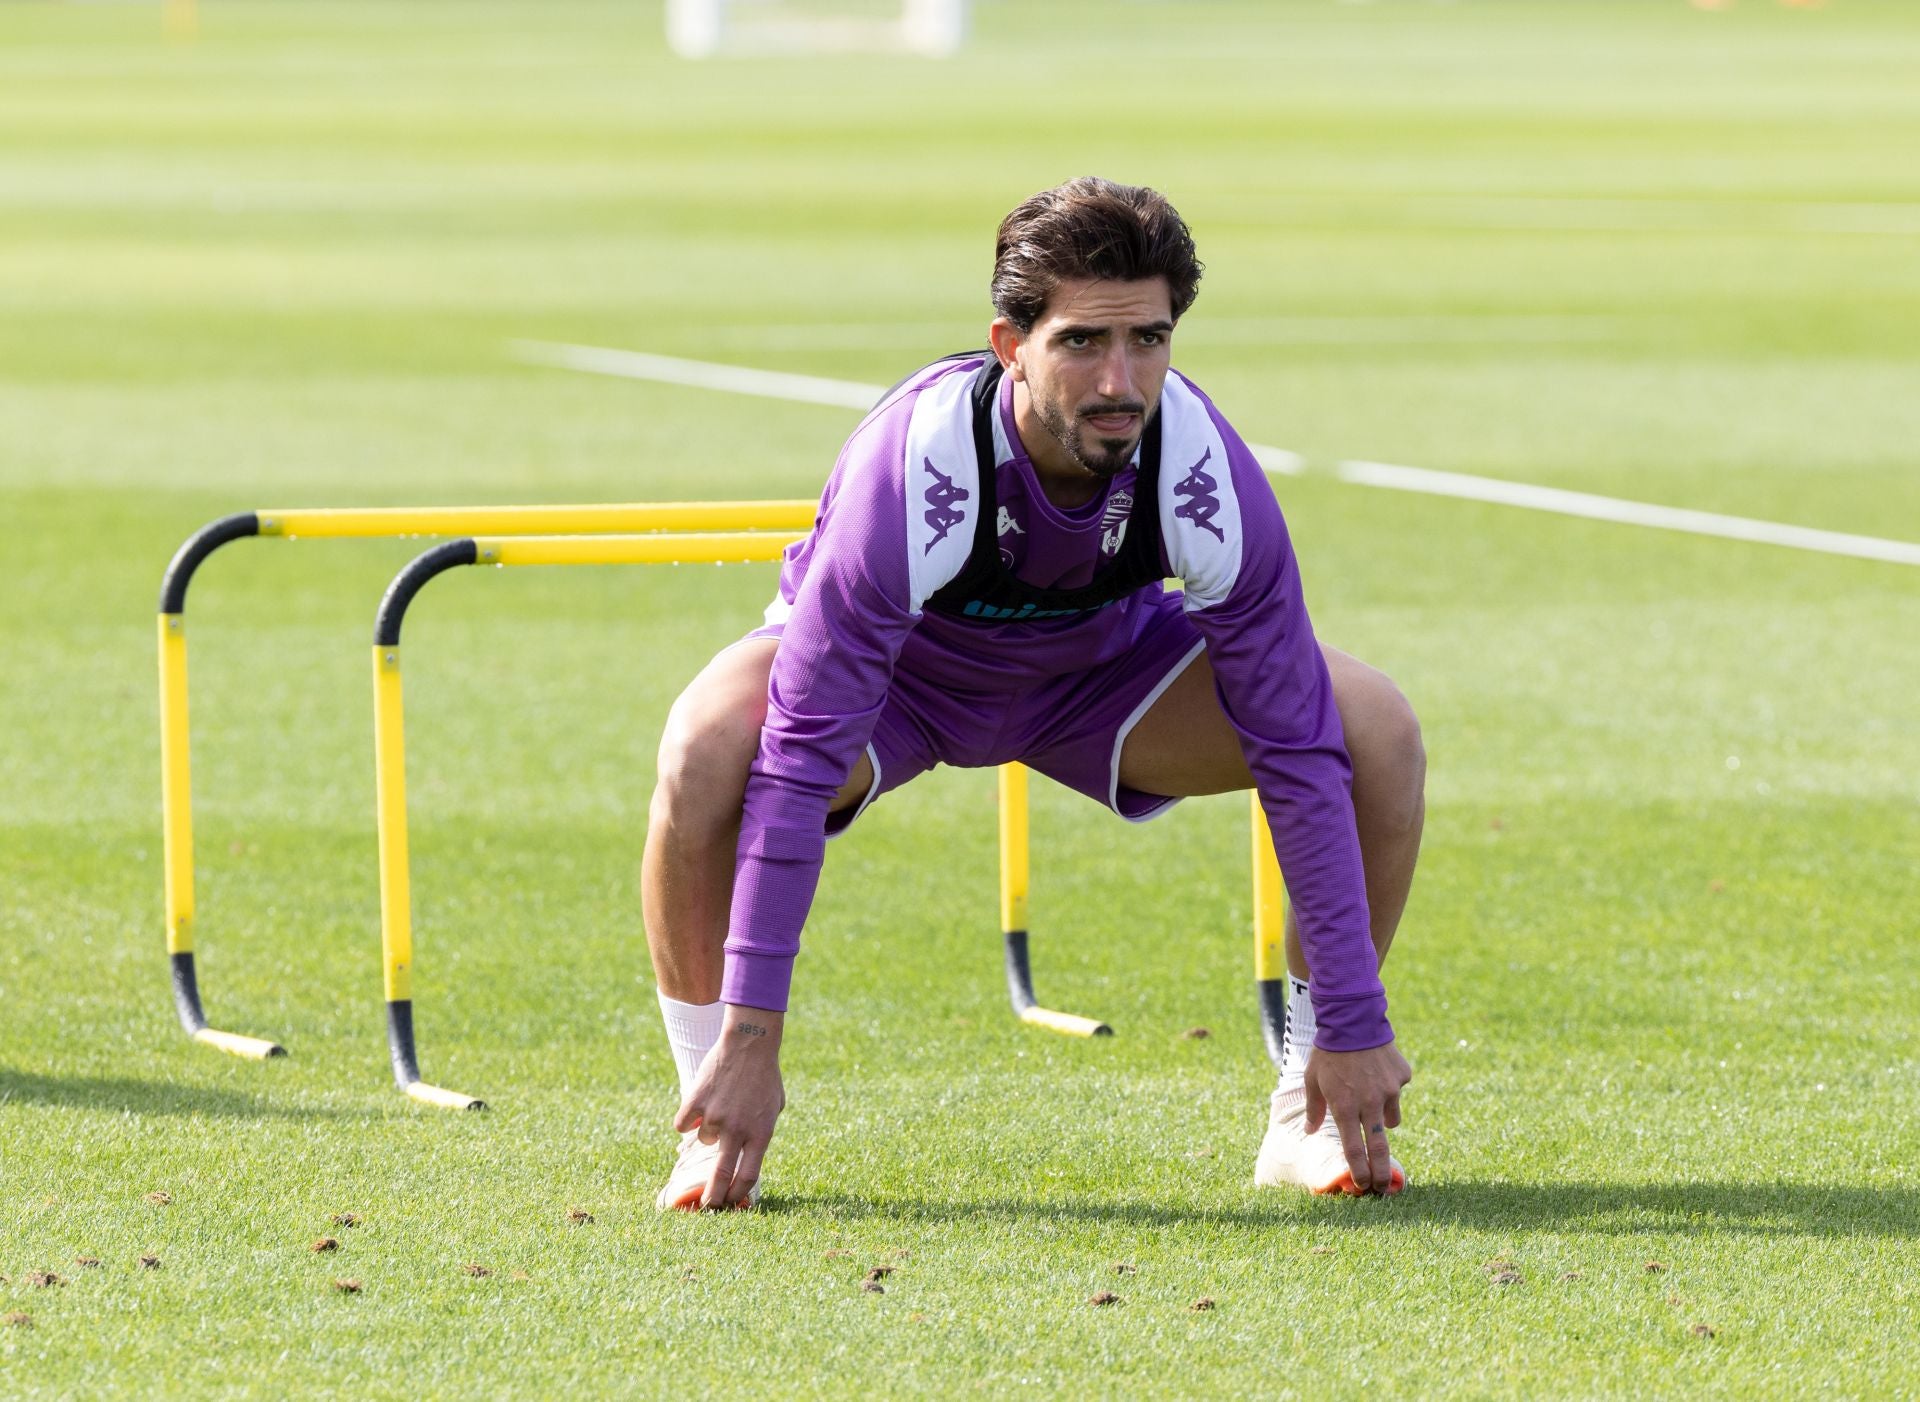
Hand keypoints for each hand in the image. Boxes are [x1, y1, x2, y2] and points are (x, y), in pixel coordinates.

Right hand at [673, 1004, 785, 1208]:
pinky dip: (687, 1119)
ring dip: (707, 1132)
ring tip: (719, 1108)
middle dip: (711, 1198)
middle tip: (706, 1207)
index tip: (730, 1204)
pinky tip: (697, 1105)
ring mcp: (714, 1117)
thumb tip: (745, 1157)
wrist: (750, 1043)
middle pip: (720, 1176)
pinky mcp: (694, 1102)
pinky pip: (682, 1124)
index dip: (736, 1195)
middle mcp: (737, 1130)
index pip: (747, 1176)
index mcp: (761, 1134)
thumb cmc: (765, 1076)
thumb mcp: (773, 1108)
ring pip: (702, 1140)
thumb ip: (760, 1133)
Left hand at [1303, 1040, 1410, 1194]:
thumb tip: (1310, 1131)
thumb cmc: (1328, 1051)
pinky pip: (1397, 1091)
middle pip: (1379, 1147)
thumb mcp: (1313, 1079)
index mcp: (1344, 1106)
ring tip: (1368, 1096)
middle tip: (1383, 1188)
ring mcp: (1390, 1090)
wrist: (1352, 1018)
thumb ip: (1314, 1108)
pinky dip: (1389, 1088)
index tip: (1363, 1186)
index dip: (1359, 1170)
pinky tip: (1376, 1070)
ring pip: (1391, 1118)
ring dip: (1381, 1117)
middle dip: (1382, 1172)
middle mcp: (1369, 1103)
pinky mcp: (1402, 1076)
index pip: (1353, 1148)